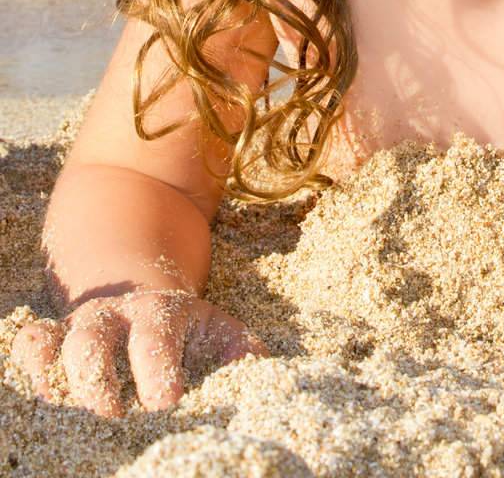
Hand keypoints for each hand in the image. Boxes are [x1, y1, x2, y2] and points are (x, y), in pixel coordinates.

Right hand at [10, 290, 265, 415]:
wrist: (144, 292)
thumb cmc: (186, 329)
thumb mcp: (217, 331)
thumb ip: (238, 352)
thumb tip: (266, 373)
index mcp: (160, 313)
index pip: (155, 338)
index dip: (158, 367)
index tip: (166, 401)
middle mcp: (113, 316)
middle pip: (92, 341)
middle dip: (96, 380)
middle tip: (110, 417)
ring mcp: (78, 325)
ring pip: (52, 343)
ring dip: (55, 380)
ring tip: (63, 413)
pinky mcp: (52, 338)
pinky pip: (30, 344)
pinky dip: (30, 367)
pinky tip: (41, 399)